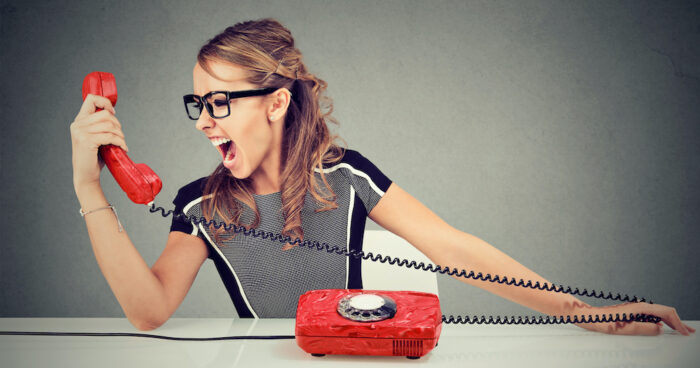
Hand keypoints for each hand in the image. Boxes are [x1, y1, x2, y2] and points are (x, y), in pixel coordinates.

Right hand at [70, 94, 127, 189]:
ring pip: (109, 125)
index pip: (91, 99)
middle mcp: (78, 124)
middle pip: (105, 114)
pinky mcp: (87, 141)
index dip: (105, 102)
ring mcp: (81, 132)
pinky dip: (120, 142)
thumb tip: (113, 114)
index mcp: (79, 121)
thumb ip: (99, 125)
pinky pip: (110, 137)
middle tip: (120, 136)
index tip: (113, 112)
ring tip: (122, 143)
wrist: (86, 175)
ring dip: (120, 135)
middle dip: (117, 125)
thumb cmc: (93, 157)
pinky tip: (123, 148)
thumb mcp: (95, 137)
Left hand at [570, 301, 694, 335]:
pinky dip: (659, 321)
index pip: (665, 312)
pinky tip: (662, 326)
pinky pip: (650, 316)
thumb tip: (658, 329)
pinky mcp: (631, 312)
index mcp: (639, 308)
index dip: (677, 322)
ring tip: (679, 329)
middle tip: (687, 331)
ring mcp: (635, 308)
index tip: (685, 331)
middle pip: (664, 312)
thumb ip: (643, 329)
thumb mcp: (624, 328)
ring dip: (669, 321)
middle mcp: (638, 306)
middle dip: (677, 321)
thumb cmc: (602, 321)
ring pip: (658, 313)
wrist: (587, 315)